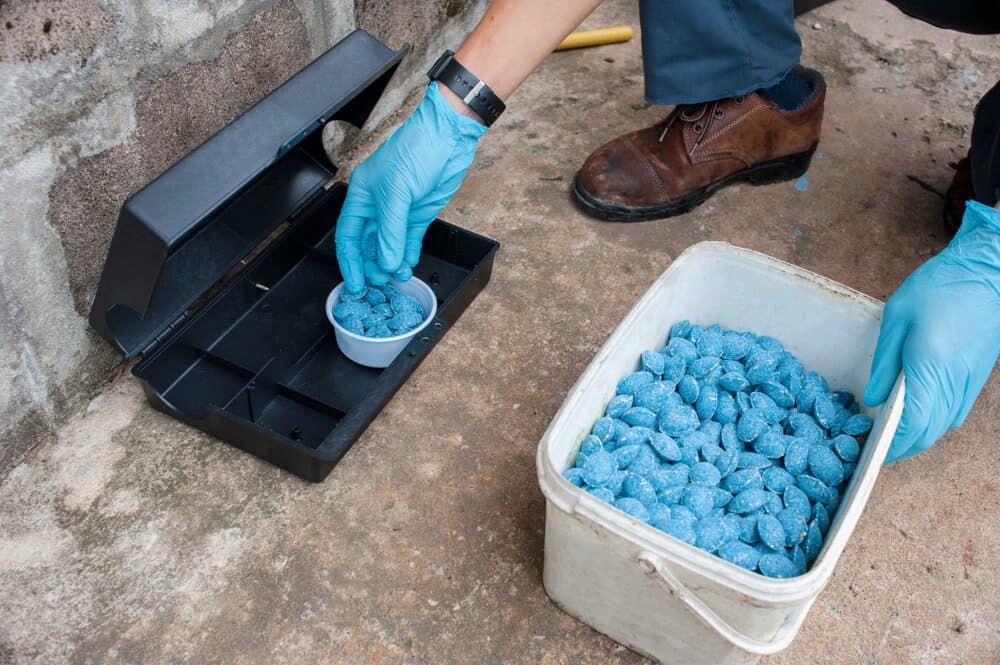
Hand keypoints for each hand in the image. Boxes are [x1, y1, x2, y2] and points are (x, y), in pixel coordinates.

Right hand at [335, 82, 486, 292]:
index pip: (349, 236)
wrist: (448, 136)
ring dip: (392, 263)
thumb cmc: (415, 149)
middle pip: (369, 245)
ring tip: (398, 277)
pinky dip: (408, 254)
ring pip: (390, 245)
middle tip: (381, 281)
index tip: (356, 283)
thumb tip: (387, 262)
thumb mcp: (397, 192)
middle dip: (373, 265)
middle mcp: (378, 205)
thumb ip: (391, 231)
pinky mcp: (419, 213)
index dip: (350, 262)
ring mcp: (399, 211)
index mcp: (361, 196)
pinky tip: (408, 265)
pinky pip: (409, 240)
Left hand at [864, 201, 999, 462]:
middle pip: (927, 434)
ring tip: (886, 436)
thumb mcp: (896, 319)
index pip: (912, 425)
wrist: (988, 273)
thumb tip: (873, 401)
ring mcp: (969, 384)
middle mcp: (954, 384)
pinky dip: (931, 423)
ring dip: (916, 438)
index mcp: (930, 369)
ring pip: (941, 428)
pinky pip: (952, 414)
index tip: (869, 452)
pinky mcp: (976, 380)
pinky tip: (912, 417)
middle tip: (871, 450)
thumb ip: (883, 364)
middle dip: (900, 449)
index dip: (890, 446)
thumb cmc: (939, 289)